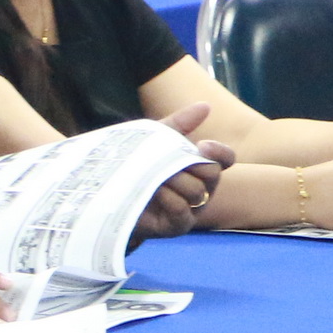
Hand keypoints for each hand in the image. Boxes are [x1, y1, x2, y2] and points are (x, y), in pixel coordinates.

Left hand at [132, 101, 231, 242]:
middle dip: (191, 164)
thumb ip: (179, 123)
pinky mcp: (176, 226)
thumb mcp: (155, 139)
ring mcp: (190, 210)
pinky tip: (153, 190)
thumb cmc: (136, 165)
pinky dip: (169, 197)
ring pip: (197, 191)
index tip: (202, 145)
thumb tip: (205, 106)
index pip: (225, 159)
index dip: (220, 152)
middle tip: (168, 161)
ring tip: (154, 176)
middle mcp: (201, 189)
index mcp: (200, 167)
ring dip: (175, 179)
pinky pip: (182, 209)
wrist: (107, 193)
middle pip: (213, 174)